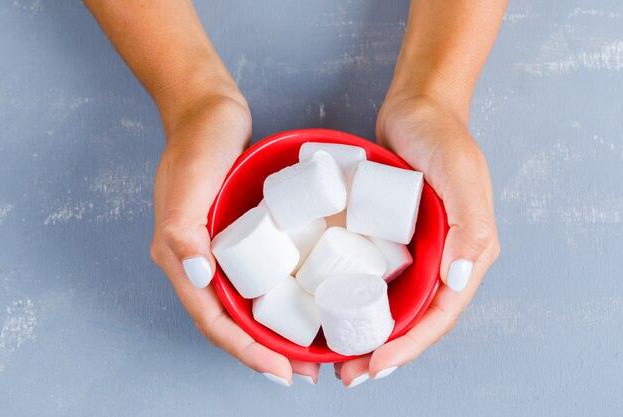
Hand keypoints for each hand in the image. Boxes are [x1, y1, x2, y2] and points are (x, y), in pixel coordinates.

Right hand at [149, 92, 319, 385]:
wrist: (209, 109)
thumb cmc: (198, 143)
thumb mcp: (187, 184)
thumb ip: (182, 232)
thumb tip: (198, 278)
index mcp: (180, 259)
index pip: (213, 321)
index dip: (246, 351)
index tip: (282, 370)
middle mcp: (198, 262)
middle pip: (231, 322)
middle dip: (264, 352)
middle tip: (305, 369)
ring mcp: (218, 250)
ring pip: (245, 305)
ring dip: (273, 332)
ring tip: (309, 348)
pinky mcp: (237, 236)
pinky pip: (257, 278)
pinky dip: (277, 298)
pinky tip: (303, 301)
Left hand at [334, 95, 499, 386]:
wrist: (415, 106)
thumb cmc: (439, 135)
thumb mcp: (460, 175)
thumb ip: (469, 227)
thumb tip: (457, 282)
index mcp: (467, 254)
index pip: (440, 315)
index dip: (409, 346)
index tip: (374, 364)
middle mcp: (442, 258)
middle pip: (415, 319)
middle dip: (385, 353)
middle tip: (349, 373)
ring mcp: (415, 249)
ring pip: (393, 304)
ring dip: (368, 333)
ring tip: (337, 354)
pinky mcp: (390, 236)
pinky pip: (375, 276)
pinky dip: (357, 299)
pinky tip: (332, 310)